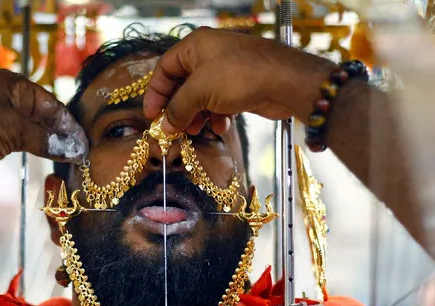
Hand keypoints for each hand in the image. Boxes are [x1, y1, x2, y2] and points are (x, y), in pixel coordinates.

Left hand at [0, 69, 87, 185]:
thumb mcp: (12, 130)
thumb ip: (45, 139)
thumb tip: (73, 150)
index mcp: (13, 86)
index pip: (51, 104)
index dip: (68, 124)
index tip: (84, 143)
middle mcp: (8, 100)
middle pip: (44, 118)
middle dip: (62, 135)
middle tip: (81, 154)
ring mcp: (1, 121)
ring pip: (34, 133)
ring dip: (51, 145)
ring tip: (71, 159)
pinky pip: (22, 144)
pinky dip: (36, 152)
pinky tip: (51, 160)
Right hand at [143, 28, 334, 133]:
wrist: (284, 82)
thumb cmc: (240, 76)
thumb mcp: (199, 92)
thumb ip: (178, 109)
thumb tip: (164, 126)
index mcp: (195, 46)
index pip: (165, 68)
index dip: (155, 93)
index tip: (151, 115)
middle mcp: (209, 55)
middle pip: (182, 85)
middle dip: (178, 108)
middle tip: (173, 128)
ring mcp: (226, 71)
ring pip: (201, 97)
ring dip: (196, 116)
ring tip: (195, 131)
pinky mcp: (240, 87)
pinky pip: (219, 103)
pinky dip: (216, 116)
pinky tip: (220, 126)